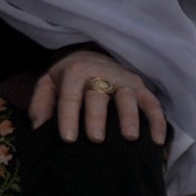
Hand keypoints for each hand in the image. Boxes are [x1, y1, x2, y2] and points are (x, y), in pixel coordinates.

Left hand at [29, 48, 172, 145]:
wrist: (91, 55)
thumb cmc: (68, 77)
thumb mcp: (48, 83)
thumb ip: (40, 103)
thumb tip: (38, 128)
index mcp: (74, 73)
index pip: (69, 97)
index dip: (68, 117)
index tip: (68, 139)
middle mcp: (100, 74)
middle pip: (98, 97)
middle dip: (97, 118)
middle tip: (96, 140)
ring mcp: (123, 80)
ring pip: (127, 98)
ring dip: (129, 117)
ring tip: (130, 138)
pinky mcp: (141, 86)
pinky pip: (153, 103)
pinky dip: (157, 121)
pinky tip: (157, 140)